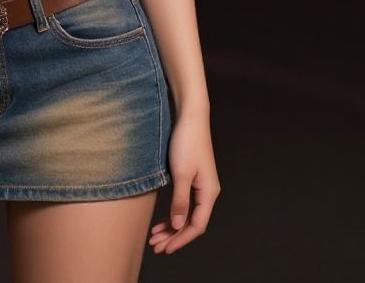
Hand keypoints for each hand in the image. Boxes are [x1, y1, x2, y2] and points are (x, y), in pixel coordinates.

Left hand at [148, 111, 220, 255]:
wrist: (190, 117)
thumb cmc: (187, 142)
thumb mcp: (181, 174)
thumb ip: (180, 201)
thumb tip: (178, 226)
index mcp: (209, 193)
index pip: (197, 225)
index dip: (181, 239)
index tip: (165, 248)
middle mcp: (208, 192)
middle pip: (191, 222)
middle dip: (174, 236)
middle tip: (156, 246)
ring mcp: (201, 185)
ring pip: (187, 214)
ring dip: (172, 226)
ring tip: (155, 237)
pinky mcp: (193, 178)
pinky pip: (184, 203)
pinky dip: (173, 213)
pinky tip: (163, 220)